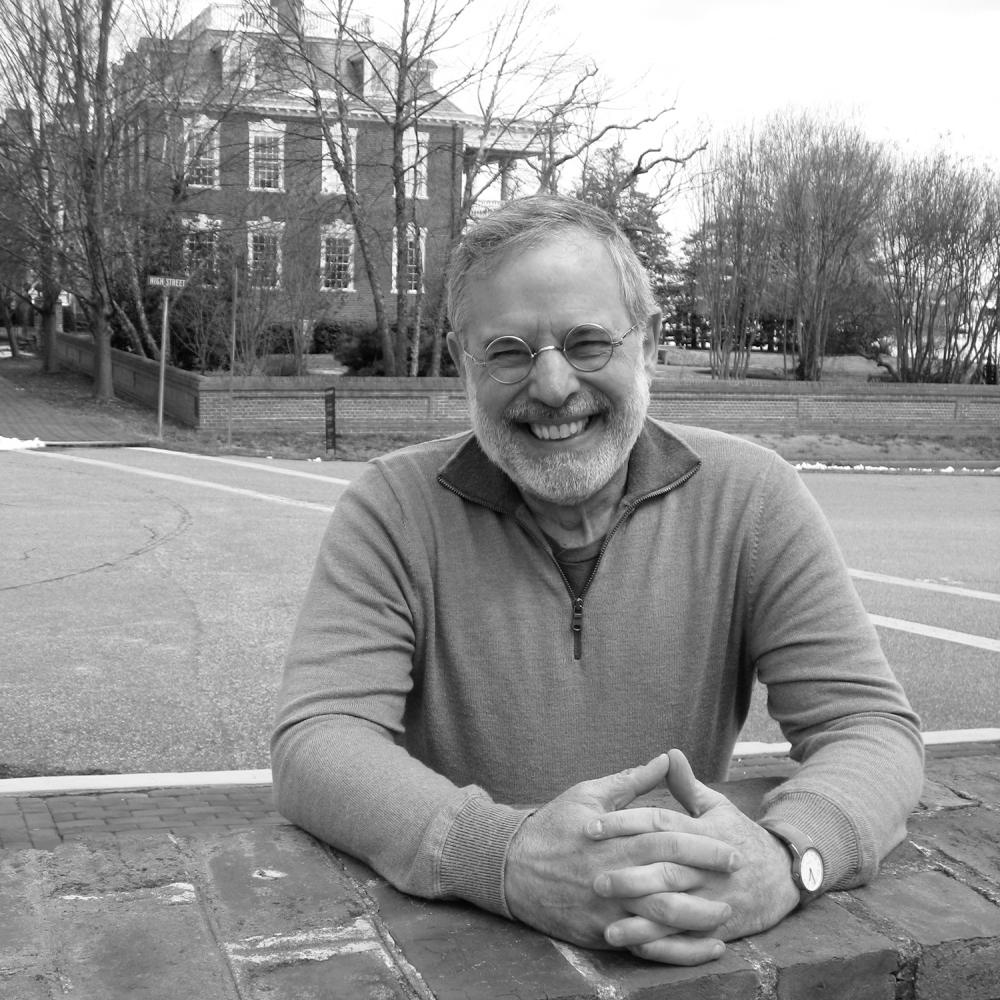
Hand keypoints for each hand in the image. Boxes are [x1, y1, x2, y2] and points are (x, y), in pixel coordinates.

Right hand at [503, 754, 740, 963]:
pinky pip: (647, 947)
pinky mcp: (602, 932)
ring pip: (663, 917)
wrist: (510, 867)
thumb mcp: (589, 794)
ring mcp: (609, 906)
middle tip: (738, 876)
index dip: (704, 842)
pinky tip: (704, 948)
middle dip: (709, 877)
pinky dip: (679, 952)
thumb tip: (665, 758)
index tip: (730, 843)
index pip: (669, 837)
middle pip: (673, 876)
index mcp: (616, 837)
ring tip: (726, 916)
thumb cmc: (553, 825)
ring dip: (699, 918)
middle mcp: (616, 872)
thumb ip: (632, 781)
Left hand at [587, 749, 799, 962]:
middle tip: (593, 879)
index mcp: (702, 832)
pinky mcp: (719, 929)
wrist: (783, 875)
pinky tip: (635, 945)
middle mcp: (706, 868)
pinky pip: (688, 942)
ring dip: (640, 921)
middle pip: (664, 871)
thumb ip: (687, 784)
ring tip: (607, 925)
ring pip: (674, 912)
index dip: (623, 823)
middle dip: (628, 877)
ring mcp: (713, 901)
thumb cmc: (740, 836)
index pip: (658, 824)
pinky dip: (663, 946)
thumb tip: (668, 754)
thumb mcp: (717, 806)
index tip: (590, 827)